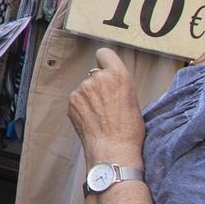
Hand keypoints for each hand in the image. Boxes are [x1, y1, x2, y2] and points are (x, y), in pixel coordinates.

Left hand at [67, 48, 145, 167]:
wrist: (113, 150)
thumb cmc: (128, 129)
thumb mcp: (132, 99)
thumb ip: (118, 85)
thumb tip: (109, 83)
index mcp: (118, 75)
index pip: (104, 53)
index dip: (105, 62)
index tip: (105, 69)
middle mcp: (98, 78)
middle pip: (95, 74)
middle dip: (99, 85)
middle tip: (107, 104)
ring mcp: (82, 89)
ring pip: (85, 88)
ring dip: (89, 97)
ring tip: (100, 116)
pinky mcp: (71, 101)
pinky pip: (77, 100)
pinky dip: (82, 107)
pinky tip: (91, 120)